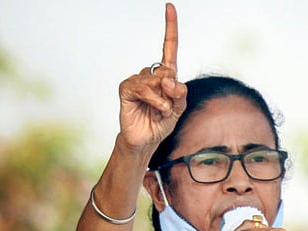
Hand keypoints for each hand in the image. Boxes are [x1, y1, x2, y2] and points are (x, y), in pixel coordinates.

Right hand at [117, 3, 186, 151]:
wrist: (146, 140)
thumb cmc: (161, 122)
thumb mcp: (178, 109)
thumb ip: (180, 94)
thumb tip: (171, 80)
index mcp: (165, 76)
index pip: (169, 47)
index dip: (170, 27)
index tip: (170, 7)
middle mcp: (150, 74)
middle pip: (168, 71)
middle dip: (173, 92)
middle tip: (168, 106)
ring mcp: (137, 80)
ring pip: (157, 81)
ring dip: (164, 100)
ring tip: (160, 111)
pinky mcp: (127, 88)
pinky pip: (144, 88)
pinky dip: (154, 100)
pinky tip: (156, 110)